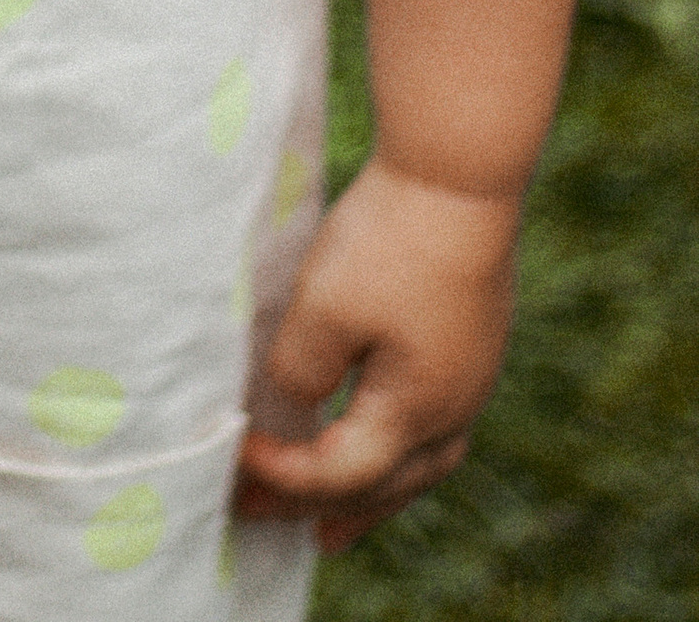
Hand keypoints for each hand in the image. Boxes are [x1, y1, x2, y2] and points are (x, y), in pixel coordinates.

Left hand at [234, 160, 521, 550]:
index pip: (338, 470)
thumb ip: (300, 370)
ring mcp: (470, 377)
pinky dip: (397, 449)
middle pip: (386, 485)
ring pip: (420, 464)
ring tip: (336, 519)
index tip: (229, 452)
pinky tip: (379, 432)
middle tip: (276, 529)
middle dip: (325, 508)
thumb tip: (293, 404)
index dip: (279, 472)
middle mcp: (454, 408)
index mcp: (416, 410)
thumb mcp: (324, 307)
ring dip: (373, 494)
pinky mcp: (472, 342)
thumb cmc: (389, 241)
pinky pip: (433, 426)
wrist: (459, 173)